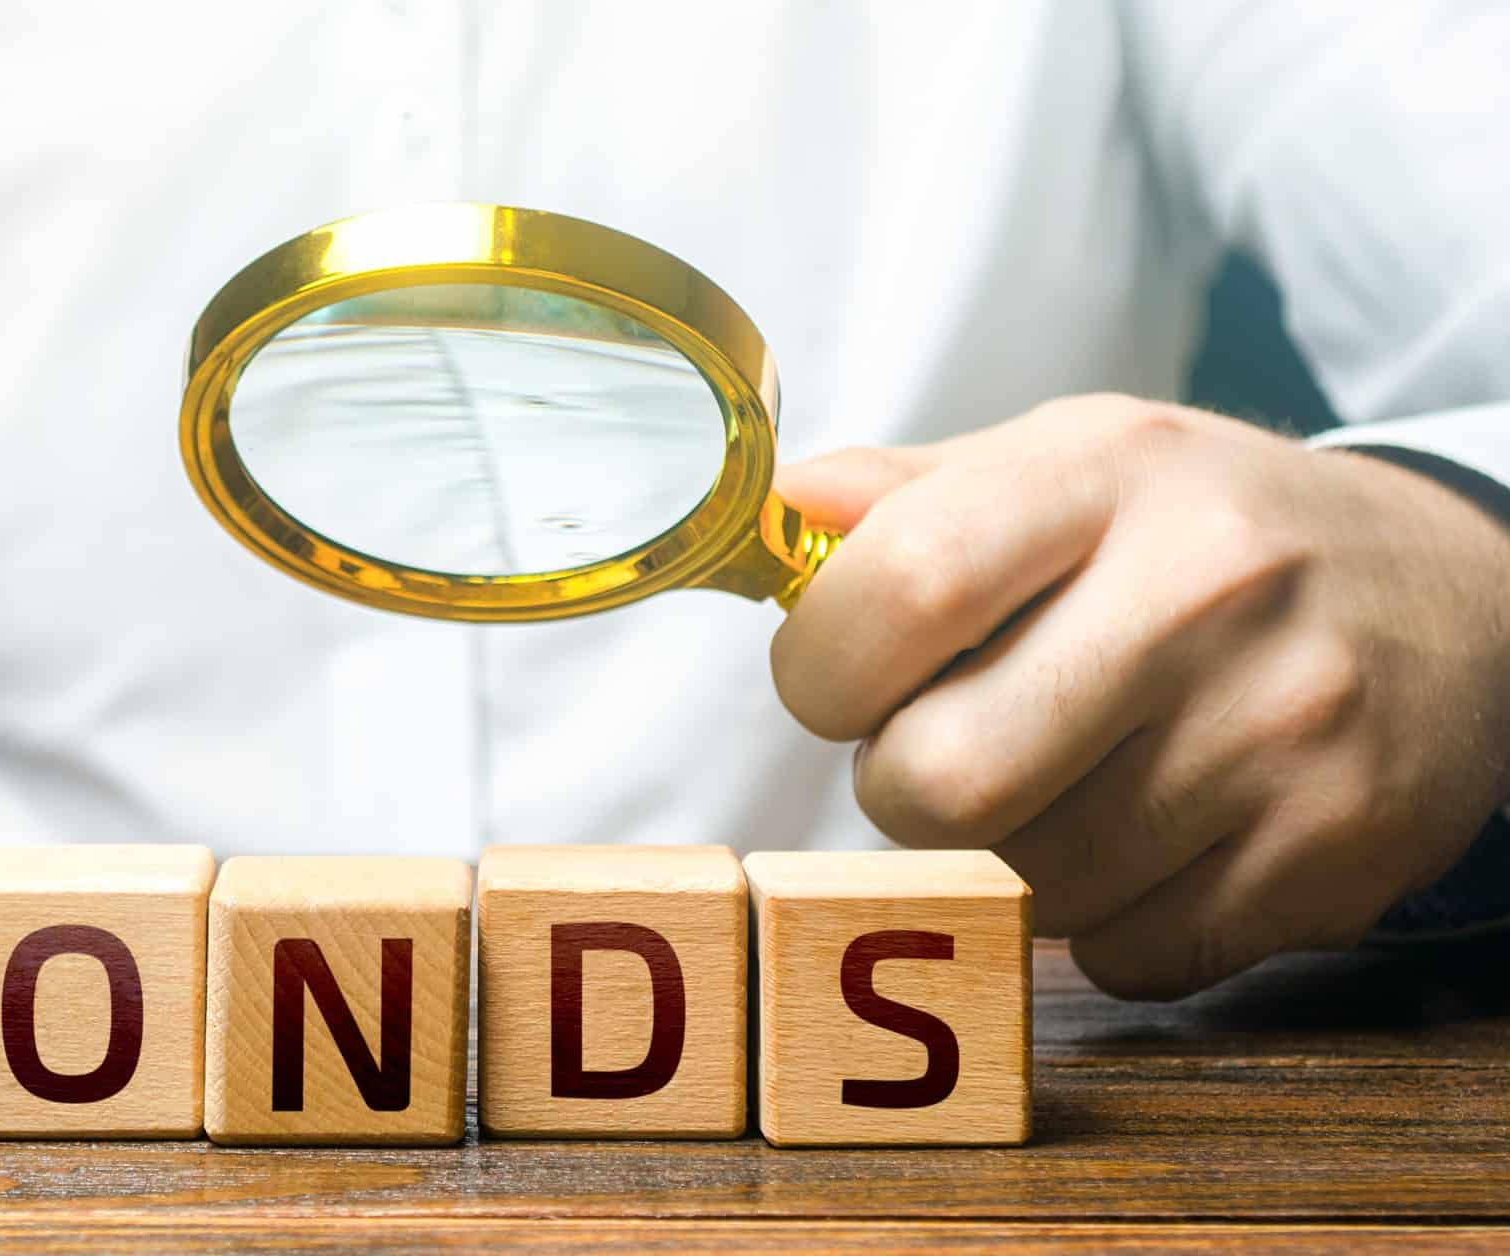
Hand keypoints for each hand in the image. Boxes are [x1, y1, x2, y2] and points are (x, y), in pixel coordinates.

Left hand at [769, 395, 1509, 998]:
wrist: (1455, 593)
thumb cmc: (1208, 531)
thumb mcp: (1075, 459)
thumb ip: (913, 492)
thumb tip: (783, 514)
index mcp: (1111, 473)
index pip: (900, 585)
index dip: (820, 667)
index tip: (836, 682)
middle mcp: (1207, 591)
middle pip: (939, 778)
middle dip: (903, 785)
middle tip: (950, 745)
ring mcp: (1281, 729)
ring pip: (1023, 885)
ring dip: (1007, 856)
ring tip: (1072, 778)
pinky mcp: (1334, 850)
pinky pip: (1126, 954)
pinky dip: (1109, 921)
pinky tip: (1156, 837)